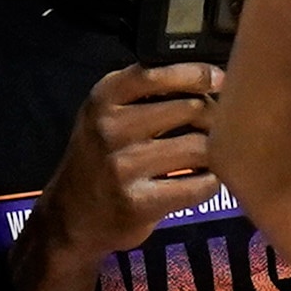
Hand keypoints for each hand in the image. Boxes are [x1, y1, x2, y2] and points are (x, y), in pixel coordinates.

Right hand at [10, 62, 221, 290]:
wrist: (71, 217)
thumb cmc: (100, 158)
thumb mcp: (106, 115)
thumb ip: (144, 92)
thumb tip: (208, 77)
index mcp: (104, 99)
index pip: (156, 75)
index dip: (196, 74)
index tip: (219, 80)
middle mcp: (110, 129)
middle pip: (190, 109)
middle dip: (214, 116)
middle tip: (219, 126)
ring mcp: (123, 167)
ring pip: (199, 147)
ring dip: (214, 152)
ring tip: (208, 156)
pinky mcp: (139, 203)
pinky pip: (198, 185)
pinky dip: (210, 183)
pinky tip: (201, 181)